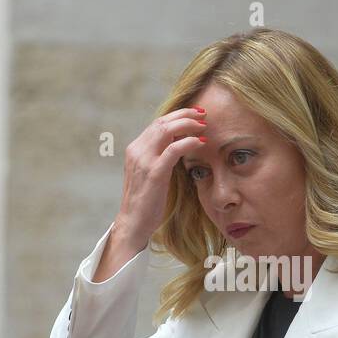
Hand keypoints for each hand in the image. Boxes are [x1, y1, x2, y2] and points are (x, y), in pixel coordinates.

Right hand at [93, 107, 207, 281]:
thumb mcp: (151, 174)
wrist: (133, 223)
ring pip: (166, 130)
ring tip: (204, 126)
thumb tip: (179, 145)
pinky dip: (188, 142)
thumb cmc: (146, 201)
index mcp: (136, 149)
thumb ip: (160, 157)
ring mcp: (144, 160)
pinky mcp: (153, 173)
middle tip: (204, 114)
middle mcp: (137, 150)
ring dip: (188, 124)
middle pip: (162, 121)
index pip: (158, 123)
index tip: (196, 115)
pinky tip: (200, 142)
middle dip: (185, 114)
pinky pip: (173, 149)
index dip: (178, 115)